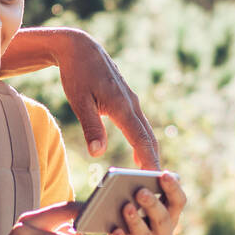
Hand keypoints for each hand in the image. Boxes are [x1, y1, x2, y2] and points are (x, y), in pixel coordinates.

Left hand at [52, 29, 159, 168]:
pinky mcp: (126, 101)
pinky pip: (139, 125)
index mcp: (122, 106)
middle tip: (157, 186)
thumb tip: (97, 153)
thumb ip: (91, 127)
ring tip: (150, 176)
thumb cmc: (77, 74)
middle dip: (153, 161)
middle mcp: (131, 104)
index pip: (141, 139)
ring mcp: (131, 102)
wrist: (80, 48)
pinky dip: (143, 142)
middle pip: (149, 137)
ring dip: (150, 152)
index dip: (149, 160)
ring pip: (146, 131)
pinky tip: (140, 155)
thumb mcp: (79, 101)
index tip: (154, 178)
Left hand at [98, 171, 184, 234]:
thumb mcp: (137, 210)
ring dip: (136, 221)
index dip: (173, 188)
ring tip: (126, 207)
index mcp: (169, 218)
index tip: (164, 174)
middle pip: (162, 219)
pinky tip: (115, 230)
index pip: (178, 202)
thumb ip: (140, 193)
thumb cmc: (129, 226)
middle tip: (140, 191)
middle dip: (152, 204)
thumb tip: (136, 175)